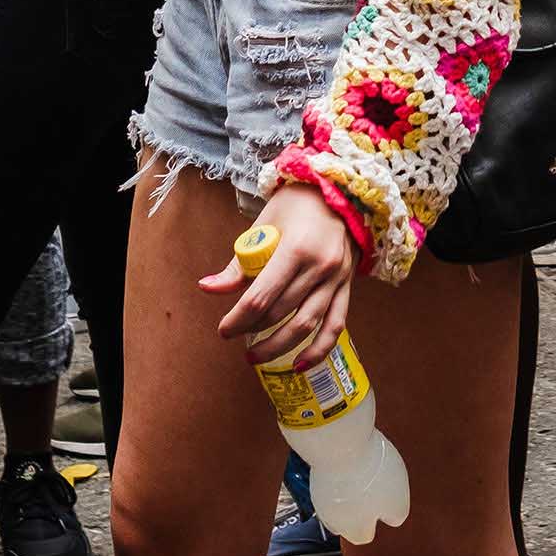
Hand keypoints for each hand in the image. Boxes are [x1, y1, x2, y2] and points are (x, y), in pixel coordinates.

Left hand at [202, 180, 359, 370]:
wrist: (339, 190)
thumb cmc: (296, 205)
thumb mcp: (263, 226)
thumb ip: (238, 262)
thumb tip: (207, 288)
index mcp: (296, 249)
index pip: (261, 297)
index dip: (238, 319)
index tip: (223, 329)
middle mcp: (320, 267)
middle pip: (280, 312)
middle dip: (252, 329)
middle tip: (233, 336)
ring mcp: (337, 278)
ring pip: (307, 324)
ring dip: (279, 347)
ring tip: (255, 357)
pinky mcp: (347, 286)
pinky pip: (335, 325)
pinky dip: (319, 349)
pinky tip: (299, 364)